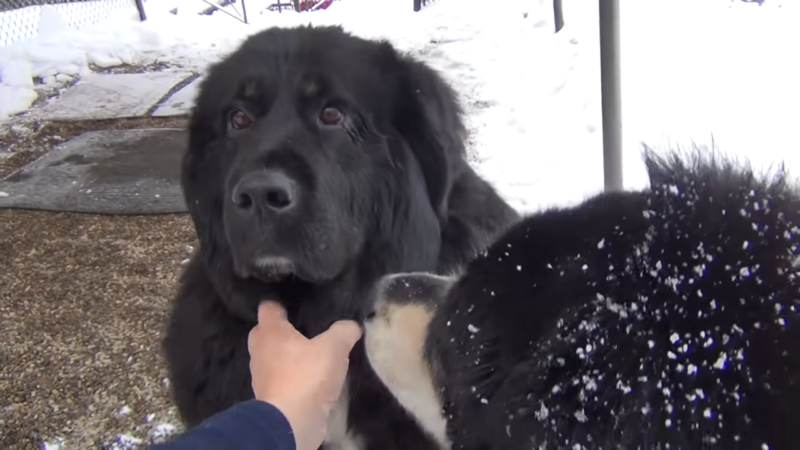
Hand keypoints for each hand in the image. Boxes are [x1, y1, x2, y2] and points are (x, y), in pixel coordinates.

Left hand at [248, 301, 362, 449]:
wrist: (291, 422)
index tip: (297, 305)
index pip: (268, 307)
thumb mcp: (334, 347)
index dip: (282, 304)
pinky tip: (310, 378)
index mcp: (270, 332)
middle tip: (305, 329)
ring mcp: (261, 375)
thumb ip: (344, 331)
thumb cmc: (307, 375)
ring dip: (287, 356)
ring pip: (272, 357)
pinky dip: (291, 377)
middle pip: (266, 332)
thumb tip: (352, 326)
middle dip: (282, 331)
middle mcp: (259, 350)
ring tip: (310, 354)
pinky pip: (280, 379)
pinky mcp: (270, 396)